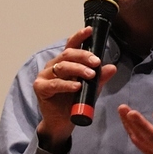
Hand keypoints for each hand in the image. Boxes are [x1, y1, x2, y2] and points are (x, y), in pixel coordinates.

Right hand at [34, 26, 116, 150]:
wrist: (63, 123)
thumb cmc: (74, 102)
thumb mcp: (91, 89)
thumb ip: (99, 78)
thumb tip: (112, 67)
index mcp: (65, 62)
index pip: (71, 46)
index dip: (79, 37)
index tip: (89, 30)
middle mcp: (53, 66)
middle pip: (68, 54)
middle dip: (83, 56)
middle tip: (96, 62)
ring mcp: (45, 76)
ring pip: (62, 67)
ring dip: (78, 69)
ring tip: (90, 75)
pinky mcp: (40, 88)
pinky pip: (54, 84)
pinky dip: (66, 84)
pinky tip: (77, 86)